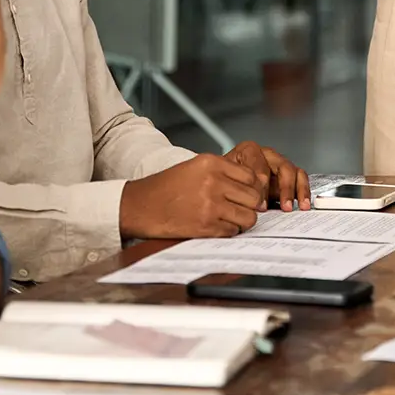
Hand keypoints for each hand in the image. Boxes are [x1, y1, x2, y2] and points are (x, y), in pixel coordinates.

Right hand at [119, 154, 267, 239]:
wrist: (141, 205)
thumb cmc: (166, 187)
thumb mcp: (195, 167)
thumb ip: (222, 171)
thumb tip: (252, 185)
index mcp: (211, 163)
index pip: (251, 176)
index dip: (253, 188)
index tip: (249, 195)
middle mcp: (213, 182)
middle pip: (253, 197)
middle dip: (251, 206)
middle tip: (243, 209)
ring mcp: (210, 205)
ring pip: (248, 217)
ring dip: (243, 221)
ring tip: (232, 219)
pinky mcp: (205, 226)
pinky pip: (232, 231)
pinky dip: (228, 231)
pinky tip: (217, 226)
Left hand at [227, 140, 311, 211]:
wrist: (226, 185)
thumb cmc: (224, 180)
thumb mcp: (225, 179)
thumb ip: (236, 185)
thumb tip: (250, 199)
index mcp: (248, 151)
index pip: (260, 165)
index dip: (261, 185)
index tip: (260, 201)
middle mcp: (266, 155)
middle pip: (282, 166)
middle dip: (285, 187)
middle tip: (284, 205)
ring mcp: (278, 164)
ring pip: (294, 171)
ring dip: (298, 190)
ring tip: (298, 205)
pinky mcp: (287, 175)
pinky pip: (300, 179)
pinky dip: (303, 191)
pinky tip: (302, 204)